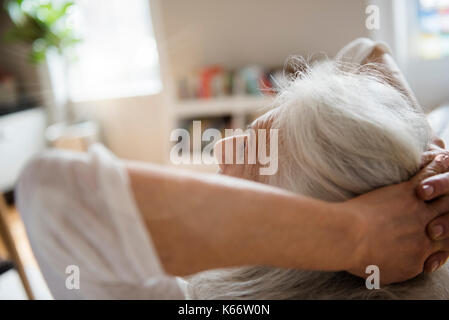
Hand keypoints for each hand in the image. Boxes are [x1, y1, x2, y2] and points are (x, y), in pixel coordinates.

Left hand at [342, 153, 448, 283]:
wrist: (348, 238)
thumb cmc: (356, 257)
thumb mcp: (383, 273)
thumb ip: (398, 267)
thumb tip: (400, 265)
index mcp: (420, 257)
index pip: (442, 249)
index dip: (443, 240)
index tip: (437, 236)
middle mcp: (427, 235)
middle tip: (448, 205)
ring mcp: (420, 212)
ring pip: (446, 201)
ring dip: (448, 189)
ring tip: (447, 180)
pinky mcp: (409, 193)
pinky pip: (429, 177)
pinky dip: (436, 167)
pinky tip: (440, 157)